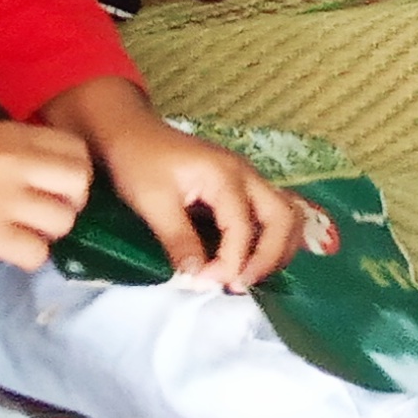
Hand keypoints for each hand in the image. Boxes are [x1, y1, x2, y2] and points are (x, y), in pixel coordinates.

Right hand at [0, 124, 93, 268]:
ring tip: (20, 234)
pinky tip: (5, 251)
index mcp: (11, 135)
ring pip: (63, 222)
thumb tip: (52, 178)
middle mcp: (14, 162)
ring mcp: (3, 199)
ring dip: (47, 234)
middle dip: (70, 204)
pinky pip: (36, 254)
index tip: (53, 188)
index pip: (76, 150)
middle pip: (80, 184)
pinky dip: (27, 258)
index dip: (72, 174)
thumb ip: (17, 154)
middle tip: (43, 215)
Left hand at [48, 79, 322, 288]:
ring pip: (286, 216)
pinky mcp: (242, 187)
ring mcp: (248, 179)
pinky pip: (272, 215)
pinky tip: (247, 261)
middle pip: (284, 219)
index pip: (242, 230)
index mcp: (225, 176)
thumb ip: (178, 241)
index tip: (204, 285)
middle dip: (269, 258)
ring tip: (247, 277)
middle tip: (239, 286)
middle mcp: (246, 175)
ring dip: (276, 250)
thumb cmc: (138, 161)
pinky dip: (270, 240)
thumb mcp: (152, 202)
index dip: (228, 264)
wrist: (130, 130)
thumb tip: (197, 279)